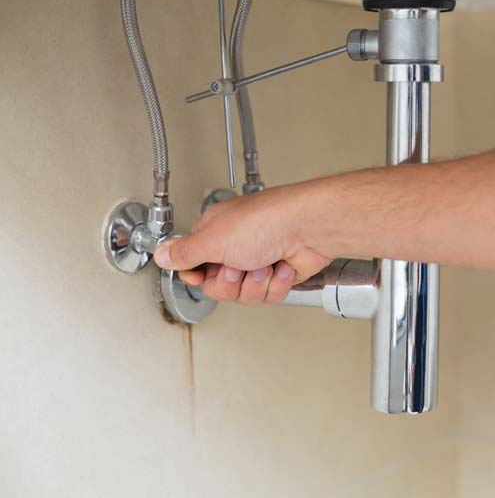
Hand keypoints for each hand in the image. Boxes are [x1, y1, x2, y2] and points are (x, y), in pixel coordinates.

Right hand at [152, 184, 332, 304]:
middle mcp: (236, 247)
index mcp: (215, 234)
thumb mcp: (213, 240)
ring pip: (244, 295)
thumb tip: (161, 254)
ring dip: (256, 283)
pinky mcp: (280, 274)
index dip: (197, 277)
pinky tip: (282, 267)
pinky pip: (269, 296)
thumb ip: (184, 253)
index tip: (201, 274)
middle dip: (230, 282)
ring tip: (265, 263)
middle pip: (218, 287)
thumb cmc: (266, 221)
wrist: (309, 227)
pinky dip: (276, 284)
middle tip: (239, 265)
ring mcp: (259, 261)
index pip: (193, 266)